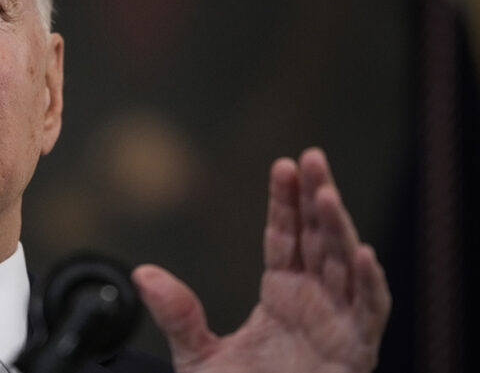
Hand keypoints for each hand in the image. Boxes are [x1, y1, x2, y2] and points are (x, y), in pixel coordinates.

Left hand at [132, 148, 390, 372]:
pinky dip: (370, 285)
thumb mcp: (199, 355)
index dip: (285, 202)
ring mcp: (338, 324)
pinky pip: (370, 313)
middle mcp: (314, 302)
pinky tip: (362, 253)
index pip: (285, 238)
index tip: (283, 165)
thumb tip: (142, 274)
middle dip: (317, 199)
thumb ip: (177, 314)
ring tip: (327, 193)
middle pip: (318, 240)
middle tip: (312, 158)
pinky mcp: (355, 352)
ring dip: (339, 229)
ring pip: (344, 266)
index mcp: (283, 295)